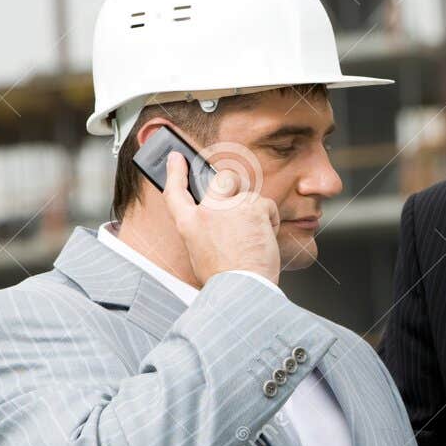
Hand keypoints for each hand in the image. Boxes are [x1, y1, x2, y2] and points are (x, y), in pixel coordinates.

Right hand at [162, 151, 280, 284]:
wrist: (242, 288)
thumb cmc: (224, 279)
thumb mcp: (200, 253)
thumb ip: (205, 230)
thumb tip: (220, 221)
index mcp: (188, 224)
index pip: (175, 191)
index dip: (175, 171)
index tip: (176, 157)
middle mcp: (206, 211)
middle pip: (220, 180)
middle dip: (232, 184)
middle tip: (240, 202)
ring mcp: (229, 207)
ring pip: (248, 196)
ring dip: (255, 213)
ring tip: (253, 239)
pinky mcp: (253, 207)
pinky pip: (266, 205)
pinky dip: (270, 219)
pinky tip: (265, 238)